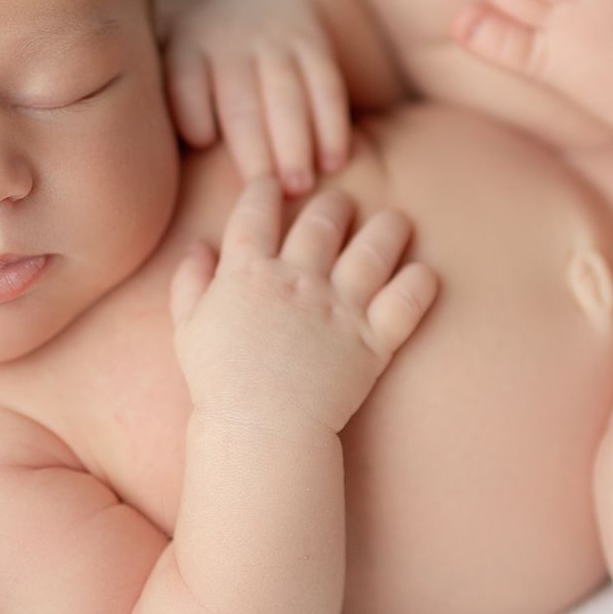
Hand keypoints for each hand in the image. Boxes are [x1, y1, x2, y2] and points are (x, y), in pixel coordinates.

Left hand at [162, 0, 350, 195]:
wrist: (265, 1)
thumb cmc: (205, 63)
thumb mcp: (170, 63)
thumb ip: (151, 107)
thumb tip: (123, 171)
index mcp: (186, 52)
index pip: (184, 79)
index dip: (192, 105)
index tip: (202, 140)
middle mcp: (229, 44)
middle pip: (240, 98)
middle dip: (254, 146)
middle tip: (266, 192)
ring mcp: (273, 43)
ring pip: (286, 93)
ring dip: (296, 141)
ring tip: (300, 186)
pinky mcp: (312, 46)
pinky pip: (325, 85)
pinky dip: (332, 123)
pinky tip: (335, 160)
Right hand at [168, 174, 438, 437]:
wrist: (259, 431)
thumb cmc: (218, 383)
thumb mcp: (188, 328)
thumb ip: (190, 281)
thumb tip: (199, 245)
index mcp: (247, 273)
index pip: (256, 211)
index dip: (264, 188)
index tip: (272, 182)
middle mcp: (297, 279)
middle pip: (322, 221)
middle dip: (334, 204)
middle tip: (341, 202)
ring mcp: (338, 308)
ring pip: (373, 249)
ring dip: (388, 228)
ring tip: (396, 220)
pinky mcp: (371, 340)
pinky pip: (406, 301)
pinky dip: (420, 283)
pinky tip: (424, 272)